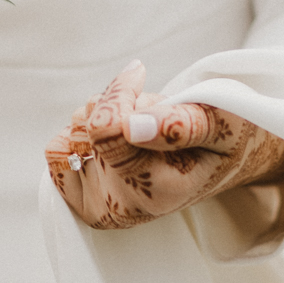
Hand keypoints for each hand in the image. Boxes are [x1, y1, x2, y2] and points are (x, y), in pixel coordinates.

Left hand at [45, 60, 283, 230]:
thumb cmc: (225, 135)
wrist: (227, 160)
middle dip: (117, 105)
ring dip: (104, 117)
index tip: (138, 73)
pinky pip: (57, 152)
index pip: (107, 129)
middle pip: (86, 128)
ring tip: (141, 128)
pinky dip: (82, 134)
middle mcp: (124, 208)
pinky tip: (115, 139)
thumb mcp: (219, 122)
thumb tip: (132, 126)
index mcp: (158, 191)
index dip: (121, 92)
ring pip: (73, 134)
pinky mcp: (85, 202)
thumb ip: (180, 124)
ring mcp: (102, 208)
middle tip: (151, 113)